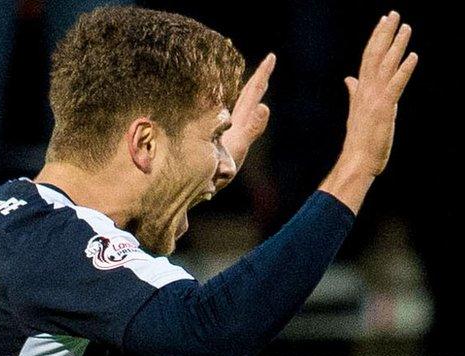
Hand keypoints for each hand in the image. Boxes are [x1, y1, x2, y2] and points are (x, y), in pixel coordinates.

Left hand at [217, 54, 275, 188]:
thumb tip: (265, 106)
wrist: (193, 189)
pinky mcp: (226, 146)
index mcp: (237, 122)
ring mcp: (229, 135)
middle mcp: (233, 125)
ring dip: (252, 93)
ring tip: (260, 81)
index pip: (252, 92)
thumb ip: (252, 128)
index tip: (271, 57)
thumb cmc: (213, 171)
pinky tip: (246, 111)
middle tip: (271, 60)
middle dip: (260, 77)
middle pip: (249, 95)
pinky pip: (239, 121)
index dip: (262, 75)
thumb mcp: (237, 148)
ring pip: (243, 106)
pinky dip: (246, 111)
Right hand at [321, 13, 417, 209]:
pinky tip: (412, 57)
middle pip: (376, 54)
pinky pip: (396, 85)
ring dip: (397, 45)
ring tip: (406, 28)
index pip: (368, 57)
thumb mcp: (357, 111)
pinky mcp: (385, 108)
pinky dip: (404, 70)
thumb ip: (354, 92)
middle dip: (385, 33)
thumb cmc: (360, 141)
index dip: (376, 38)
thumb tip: (349, 78)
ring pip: (386, 65)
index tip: (383, 22)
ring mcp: (375, 98)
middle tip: (394, 14)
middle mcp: (367, 90)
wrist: (356, 161)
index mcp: (362, 90)